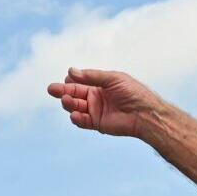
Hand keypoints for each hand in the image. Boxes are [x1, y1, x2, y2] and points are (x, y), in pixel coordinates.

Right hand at [46, 68, 169, 138]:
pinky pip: (82, 121)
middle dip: (62, 91)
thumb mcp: (112, 78)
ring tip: (67, 101)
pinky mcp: (97, 123)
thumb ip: (91, 76)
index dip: (72, 80)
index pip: (80, 81)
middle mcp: (95, 97)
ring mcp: (95, 110)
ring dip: (68, 104)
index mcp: (99, 84)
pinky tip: (75, 115)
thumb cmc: (133, 92)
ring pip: (76, 107)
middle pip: (74, 94)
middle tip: (51, 89)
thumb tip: (70, 71)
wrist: (145, 113)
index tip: (68, 78)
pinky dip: (77, 118)